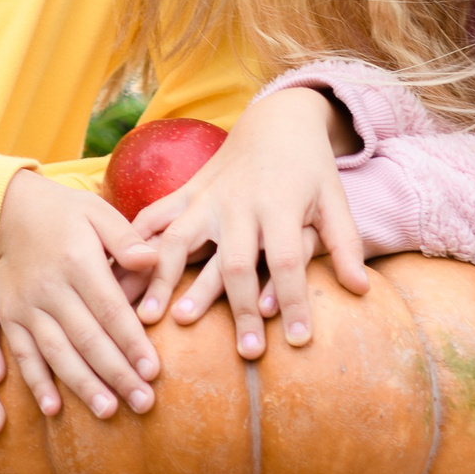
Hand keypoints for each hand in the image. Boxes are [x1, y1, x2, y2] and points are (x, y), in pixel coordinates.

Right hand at [0, 169, 164, 420]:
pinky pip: (22, 355)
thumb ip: (126, 238)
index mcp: (79, 263)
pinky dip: (36, 382)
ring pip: (57, 353)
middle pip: (88, 339)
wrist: (6, 209)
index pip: (111, 311)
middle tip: (143, 403)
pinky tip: (53, 409)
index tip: (154, 371)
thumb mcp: (98, 212)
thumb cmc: (65, 212)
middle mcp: (51, 289)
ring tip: (108, 410)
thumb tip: (153, 260)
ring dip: (82, 385)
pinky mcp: (9, 317)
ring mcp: (26, 306)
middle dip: (117, 374)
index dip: (132, 343)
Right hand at [121, 87, 370, 358]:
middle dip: (238, 309)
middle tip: (243, 352)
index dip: (296, 300)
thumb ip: (345, 245)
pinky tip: (113, 275)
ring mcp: (207, 199)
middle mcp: (240, 204)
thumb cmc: (310, 169)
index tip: (300, 342)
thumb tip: (361, 290)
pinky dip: (132, 245)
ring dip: (163, 280)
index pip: (290, 260)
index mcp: (280, 206)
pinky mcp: (185, 194)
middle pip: (236, 262)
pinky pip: (153, 218)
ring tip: (150, 320)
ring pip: (180, 240)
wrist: (277, 120)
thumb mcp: (334, 200)